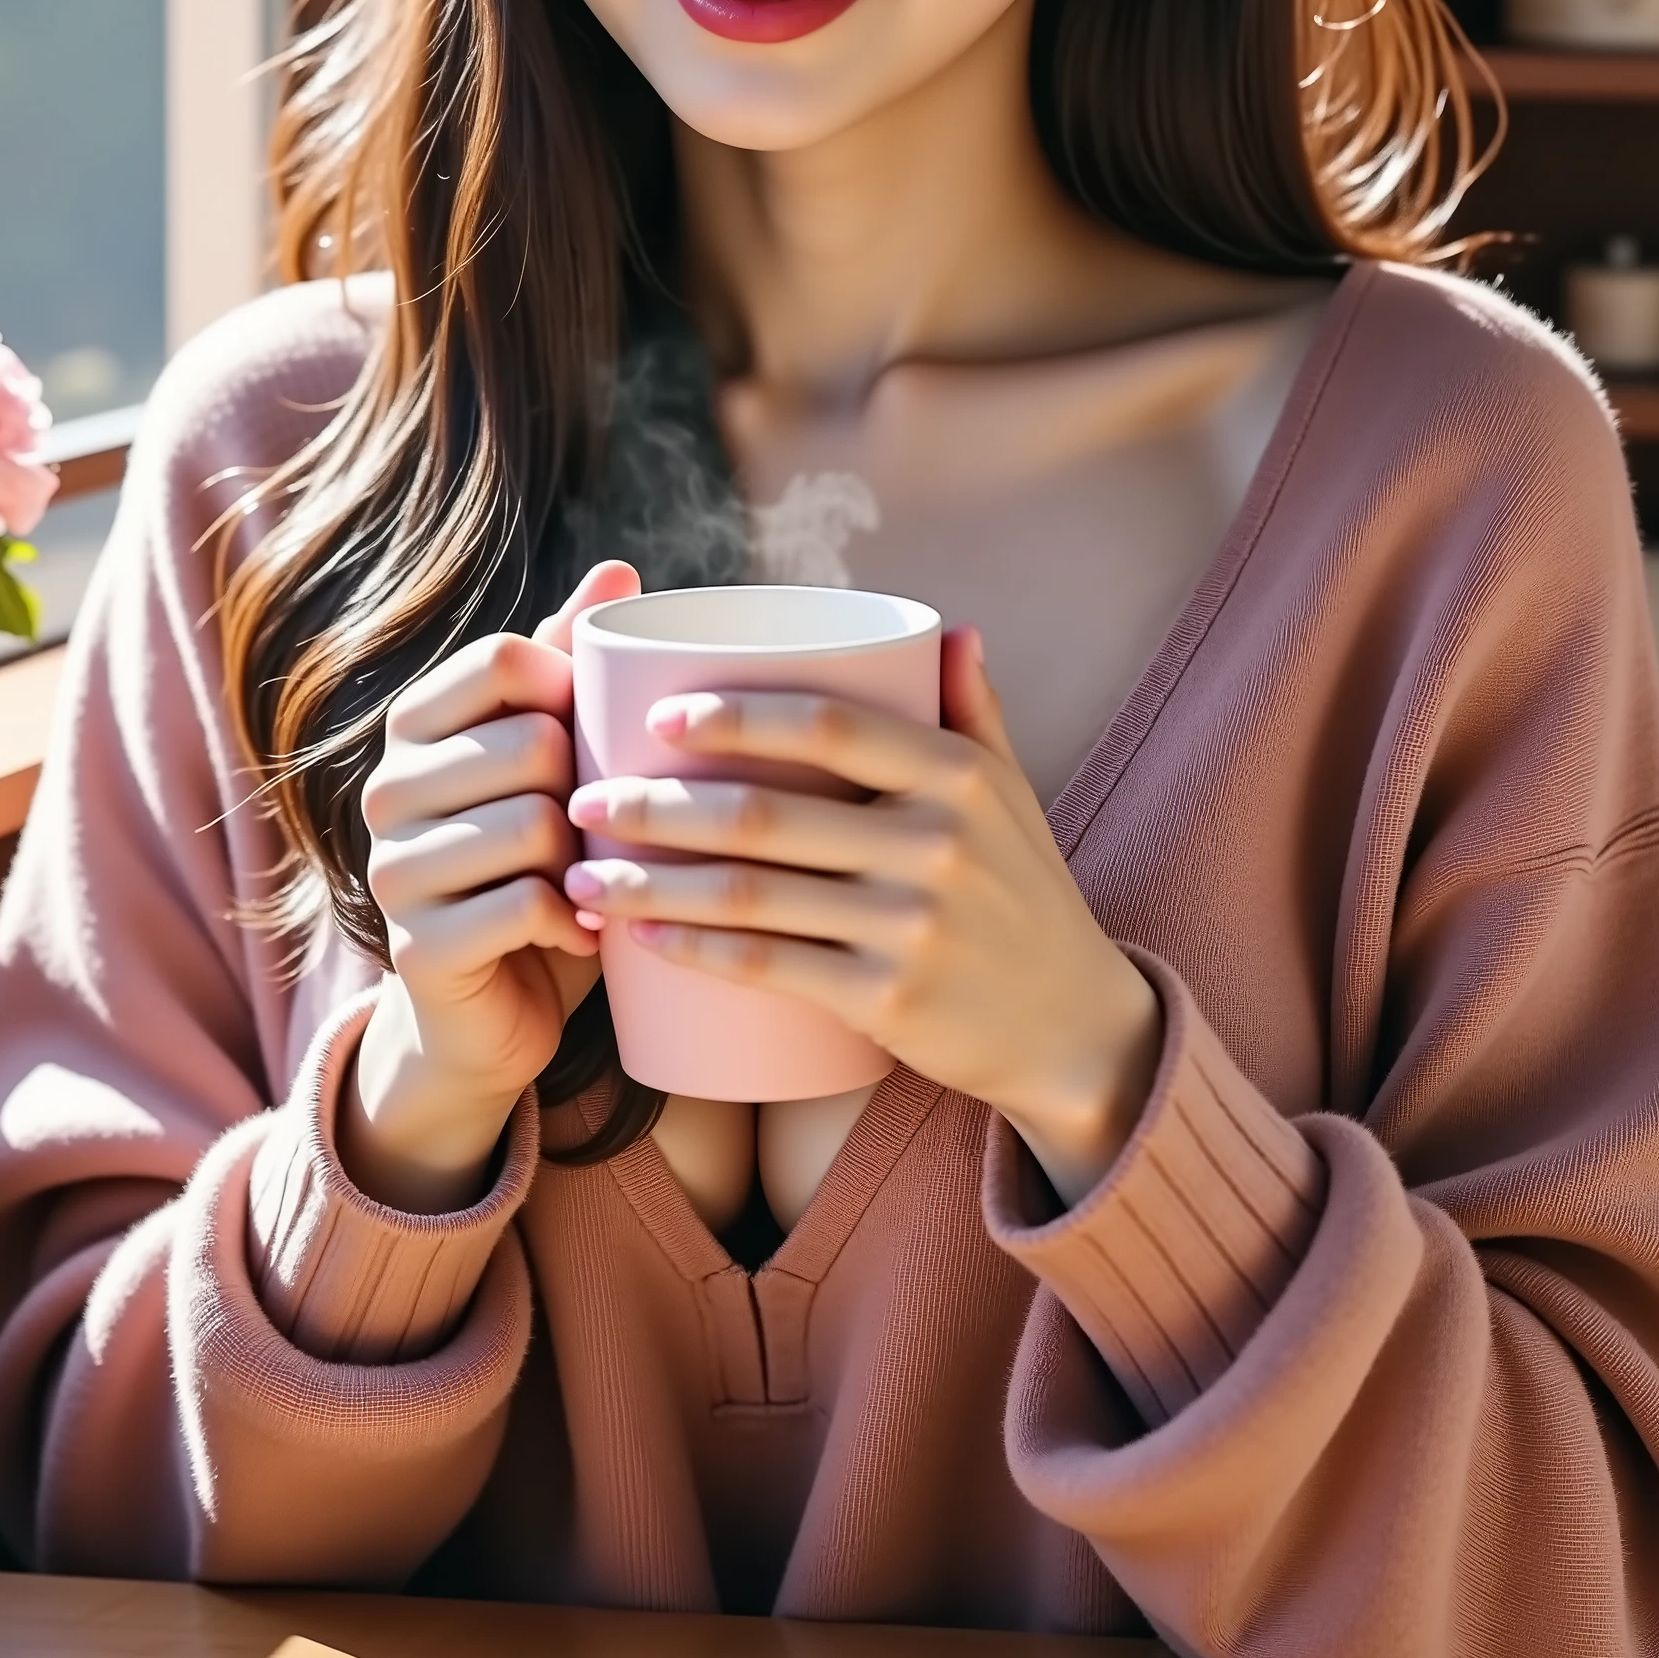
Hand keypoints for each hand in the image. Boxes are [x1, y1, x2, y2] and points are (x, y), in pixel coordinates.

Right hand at [341, 559, 640, 1213]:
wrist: (501, 1010)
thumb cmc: (544, 866)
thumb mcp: (561, 762)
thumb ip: (576, 666)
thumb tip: (621, 569)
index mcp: (415, 727)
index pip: (504, 657)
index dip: (572, 694)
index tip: (589, 743)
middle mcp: (385, 791)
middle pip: (529, 741)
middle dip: (588, 793)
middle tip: (595, 834)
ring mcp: (391, 871)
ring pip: (532, 826)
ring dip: (585, 863)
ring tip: (588, 883)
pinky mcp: (416, 948)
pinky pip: (526, 907)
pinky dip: (573, 923)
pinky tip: (578, 933)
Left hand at [564, 628, 1160, 1205]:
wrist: (1077, 1030)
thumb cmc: (1026, 896)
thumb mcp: (1015, 798)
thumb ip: (975, 712)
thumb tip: (947, 627)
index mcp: (959, 776)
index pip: (830, 724)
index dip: (738, 715)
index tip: (660, 716)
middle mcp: (937, 843)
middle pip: (765, 814)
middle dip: (656, 806)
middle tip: (582, 800)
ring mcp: (912, 925)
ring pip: (751, 896)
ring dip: (650, 885)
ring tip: (581, 878)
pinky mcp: (889, 1000)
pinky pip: (771, 968)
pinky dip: (695, 952)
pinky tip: (640, 941)